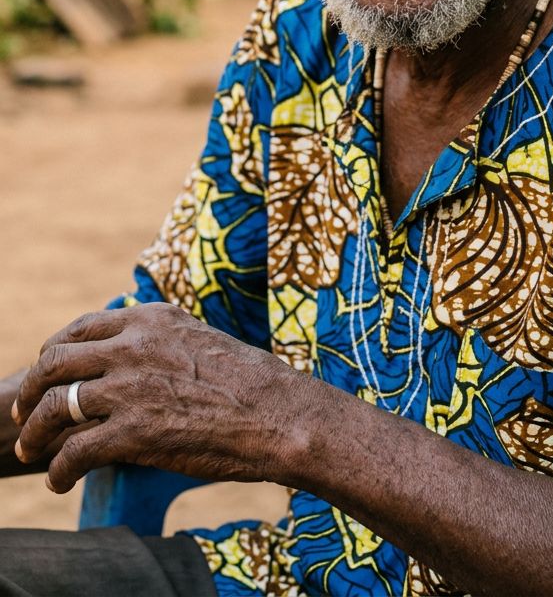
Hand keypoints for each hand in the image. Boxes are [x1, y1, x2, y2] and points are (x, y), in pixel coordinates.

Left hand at [12, 303, 292, 492]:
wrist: (278, 414)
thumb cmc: (250, 383)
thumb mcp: (199, 339)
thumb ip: (161, 341)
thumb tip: (138, 354)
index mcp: (151, 319)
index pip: (81, 328)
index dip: (54, 352)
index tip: (48, 373)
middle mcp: (133, 345)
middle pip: (56, 361)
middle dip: (32, 390)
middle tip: (26, 415)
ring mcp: (130, 387)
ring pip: (55, 407)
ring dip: (35, 434)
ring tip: (33, 452)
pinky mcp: (133, 432)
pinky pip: (74, 452)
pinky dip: (59, 470)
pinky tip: (61, 481)